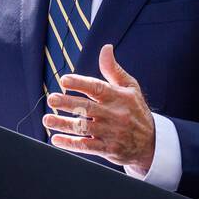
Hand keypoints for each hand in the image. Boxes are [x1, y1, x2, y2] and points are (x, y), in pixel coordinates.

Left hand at [43, 44, 155, 172]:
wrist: (152, 143)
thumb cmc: (136, 111)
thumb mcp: (130, 88)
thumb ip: (114, 69)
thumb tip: (106, 48)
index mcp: (119, 97)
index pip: (98, 88)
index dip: (80, 83)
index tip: (64, 80)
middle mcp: (114, 115)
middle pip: (87, 108)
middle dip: (67, 104)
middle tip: (51, 99)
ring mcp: (111, 133)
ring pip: (84, 128)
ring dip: (64, 124)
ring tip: (47, 119)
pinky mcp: (107, 149)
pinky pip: (86, 146)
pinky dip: (70, 144)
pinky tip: (56, 139)